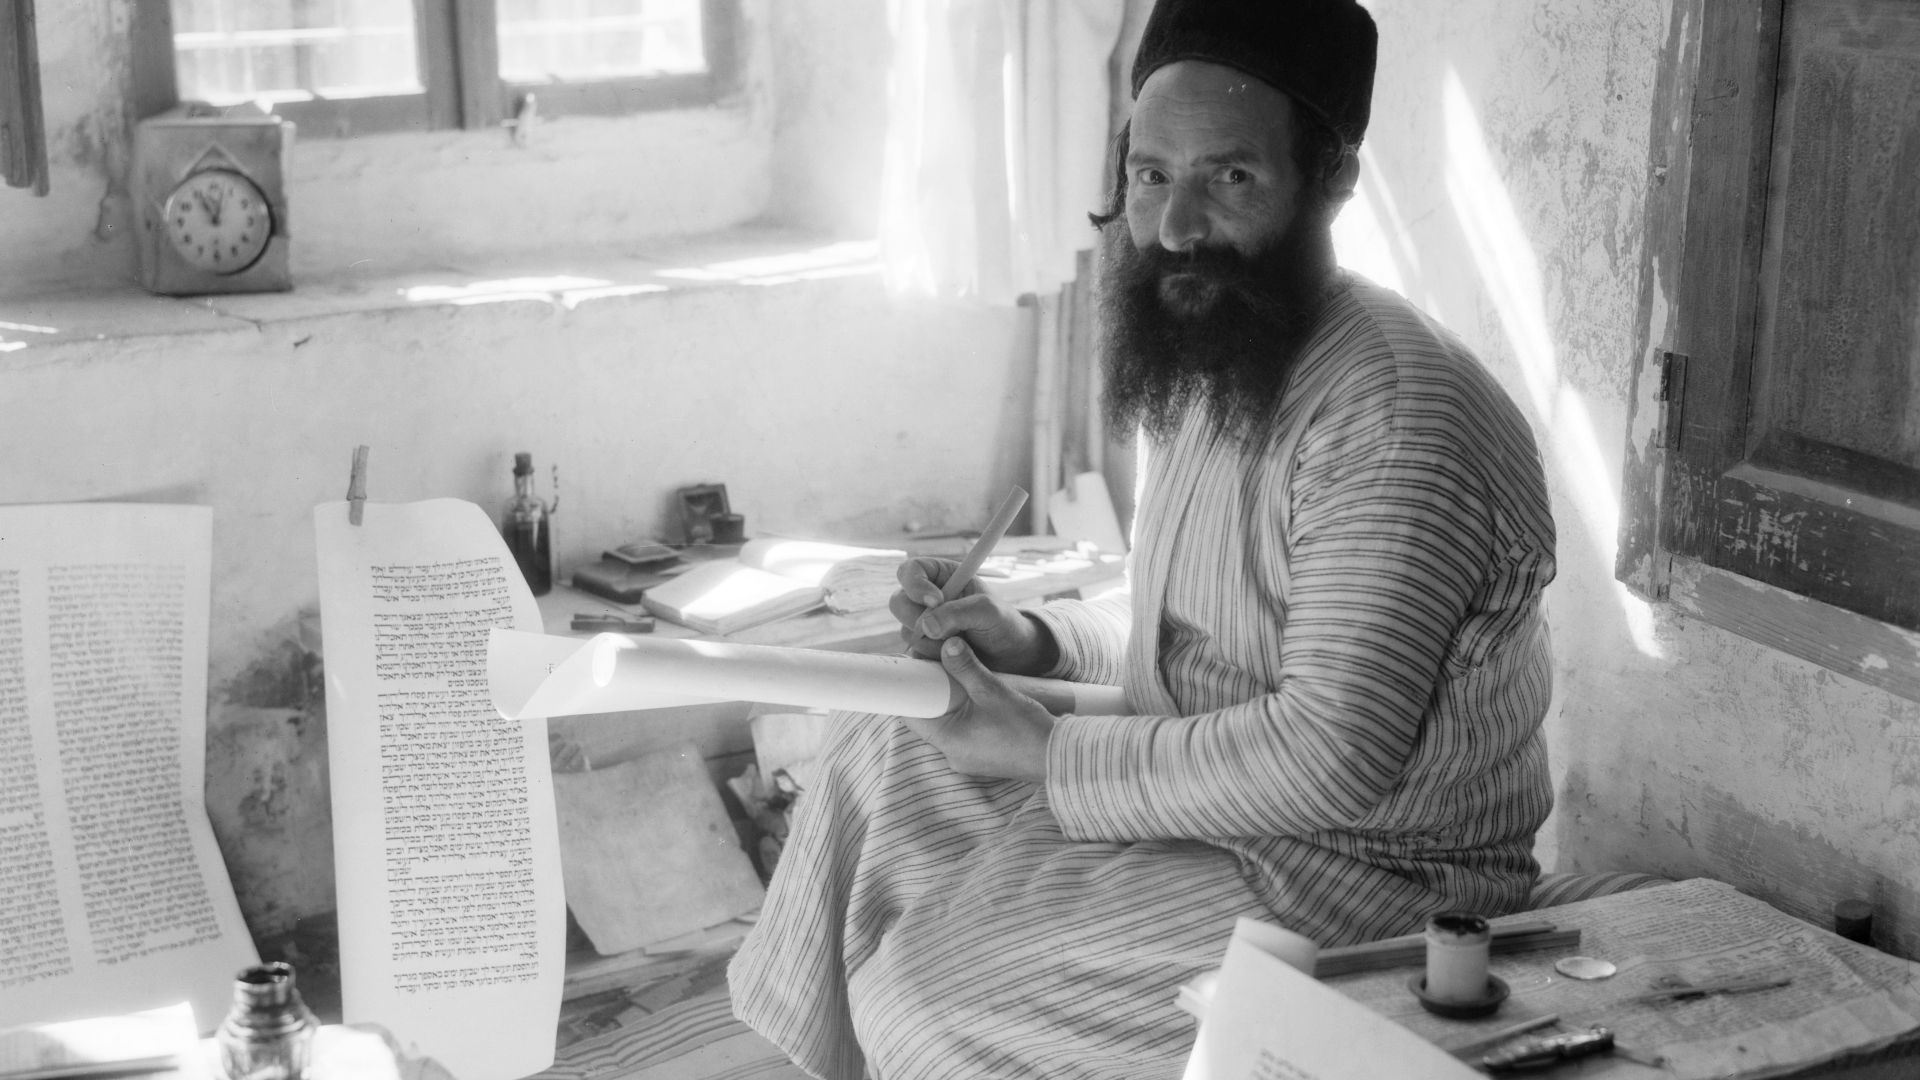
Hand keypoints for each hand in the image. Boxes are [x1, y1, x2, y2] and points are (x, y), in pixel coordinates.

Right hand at [891, 557, 1059, 674]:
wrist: (1011, 657)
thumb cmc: (1003, 624)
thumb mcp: (988, 611)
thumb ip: (957, 612)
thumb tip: (926, 626)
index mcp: (941, 577)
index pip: (911, 570)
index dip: (915, 584)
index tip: (936, 600)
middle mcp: (926, 600)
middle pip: (899, 602)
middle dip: (920, 618)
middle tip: (948, 629)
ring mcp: (923, 626)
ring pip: (907, 631)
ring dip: (933, 641)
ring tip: (963, 642)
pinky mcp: (924, 650)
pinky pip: (914, 655)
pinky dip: (933, 658)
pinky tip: (955, 656)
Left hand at [903, 636, 1053, 780]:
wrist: (1056, 755)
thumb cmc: (1025, 727)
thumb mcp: (993, 691)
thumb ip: (966, 667)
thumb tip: (947, 645)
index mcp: (948, 741)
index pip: (913, 714)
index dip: (913, 689)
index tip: (917, 668)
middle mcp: (952, 754)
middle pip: (929, 718)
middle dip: (935, 692)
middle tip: (941, 667)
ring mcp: (966, 757)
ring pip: (947, 724)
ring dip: (952, 702)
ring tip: (962, 679)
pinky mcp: (980, 756)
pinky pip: (962, 731)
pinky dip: (965, 714)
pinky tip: (978, 699)